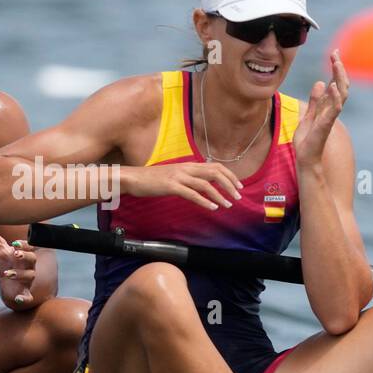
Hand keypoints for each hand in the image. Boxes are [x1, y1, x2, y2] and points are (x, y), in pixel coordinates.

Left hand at [0, 223, 36, 307]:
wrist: (9, 286)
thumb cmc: (5, 264)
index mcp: (21, 253)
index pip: (28, 246)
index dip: (24, 244)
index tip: (15, 243)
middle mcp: (27, 265)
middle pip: (32, 258)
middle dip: (25, 255)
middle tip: (15, 254)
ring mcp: (27, 280)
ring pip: (29, 276)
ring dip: (19, 274)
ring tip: (7, 274)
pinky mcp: (24, 293)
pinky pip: (27, 296)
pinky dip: (24, 298)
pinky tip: (18, 299)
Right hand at [120, 162, 242, 210]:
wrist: (133, 178)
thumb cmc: (152, 179)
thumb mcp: (173, 175)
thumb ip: (188, 178)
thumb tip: (201, 185)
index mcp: (188, 165)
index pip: (215, 166)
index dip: (229, 175)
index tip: (238, 186)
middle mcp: (186, 168)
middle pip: (215, 172)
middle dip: (230, 184)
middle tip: (238, 196)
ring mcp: (178, 176)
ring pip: (205, 184)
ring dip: (220, 195)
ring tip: (228, 205)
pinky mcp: (171, 186)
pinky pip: (191, 193)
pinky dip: (204, 201)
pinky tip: (212, 207)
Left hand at [294, 49, 349, 169]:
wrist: (306, 158)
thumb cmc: (308, 139)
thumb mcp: (308, 115)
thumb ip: (315, 100)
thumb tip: (321, 82)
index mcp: (327, 106)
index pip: (335, 83)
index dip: (336, 69)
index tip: (335, 53)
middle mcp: (331, 110)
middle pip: (340, 86)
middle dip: (339, 70)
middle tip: (336, 55)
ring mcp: (329, 117)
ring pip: (340, 95)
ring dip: (339, 79)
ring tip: (336, 65)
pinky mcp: (325, 126)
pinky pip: (333, 110)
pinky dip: (334, 98)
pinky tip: (332, 86)